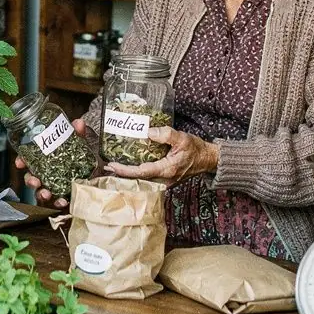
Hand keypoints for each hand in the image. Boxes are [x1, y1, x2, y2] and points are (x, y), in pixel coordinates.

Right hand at [15, 117, 88, 207]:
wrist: (98, 174)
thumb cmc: (82, 159)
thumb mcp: (80, 145)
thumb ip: (78, 135)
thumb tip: (78, 122)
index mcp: (45, 161)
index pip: (28, 161)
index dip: (22, 161)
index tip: (19, 162)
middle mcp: (46, 175)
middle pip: (32, 178)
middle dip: (30, 180)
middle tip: (34, 180)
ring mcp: (54, 188)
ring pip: (41, 193)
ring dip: (41, 194)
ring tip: (46, 194)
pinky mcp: (63, 198)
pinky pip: (57, 203)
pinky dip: (58, 203)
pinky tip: (63, 201)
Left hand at [104, 128, 218, 184]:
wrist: (207, 160)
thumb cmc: (195, 149)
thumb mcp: (183, 138)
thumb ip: (166, 135)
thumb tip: (149, 132)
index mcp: (167, 170)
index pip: (141, 172)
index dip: (125, 170)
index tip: (112, 165)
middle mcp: (164, 179)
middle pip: (138, 179)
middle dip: (122, 173)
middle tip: (106, 166)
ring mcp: (164, 181)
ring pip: (141, 180)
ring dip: (127, 174)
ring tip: (112, 166)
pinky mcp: (164, 178)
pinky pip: (147, 178)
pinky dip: (135, 173)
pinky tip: (127, 167)